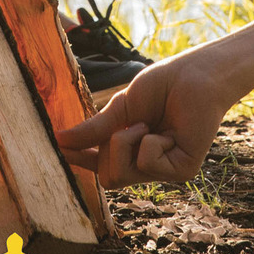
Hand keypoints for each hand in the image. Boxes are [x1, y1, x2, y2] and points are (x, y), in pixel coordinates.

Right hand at [57, 50, 236, 187]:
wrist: (193, 76)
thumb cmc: (161, 86)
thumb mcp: (121, 107)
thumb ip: (95, 128)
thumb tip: (60, 140)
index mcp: (128, 148)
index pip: (98, 163)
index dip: (80, 158)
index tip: (60, 147)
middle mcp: (144, 164)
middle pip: (107, 177)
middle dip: (109, 148)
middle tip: (130, 125)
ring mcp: (162, 170)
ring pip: (120, 175)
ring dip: (126, 142)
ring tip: (147, 124)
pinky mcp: (180, 171)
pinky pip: (146, 165)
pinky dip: (150, 142)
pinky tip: (167, 131)